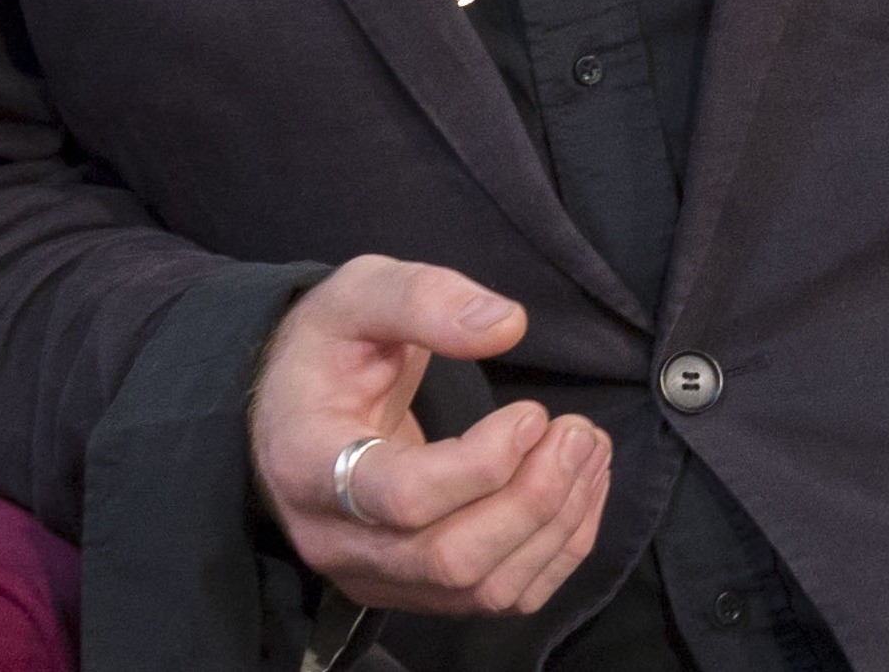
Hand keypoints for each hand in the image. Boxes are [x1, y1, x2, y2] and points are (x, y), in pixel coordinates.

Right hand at [251, 255, 613, 618]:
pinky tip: (581, 487)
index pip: (398, 498)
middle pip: (450, 558)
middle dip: (534, 499)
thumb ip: (424, 298)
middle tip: (576, 431)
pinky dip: (559, 549)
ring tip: (587, 448)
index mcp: (308, 463)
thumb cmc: (332, 348)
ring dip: (557, 523)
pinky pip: (502, 596)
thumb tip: (506, 325)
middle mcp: (335, 539)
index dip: (482, 463)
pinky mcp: (417, 589)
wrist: (301, 406)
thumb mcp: (359, 293)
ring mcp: (376, 575)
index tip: (530, 412)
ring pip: (482, 588)